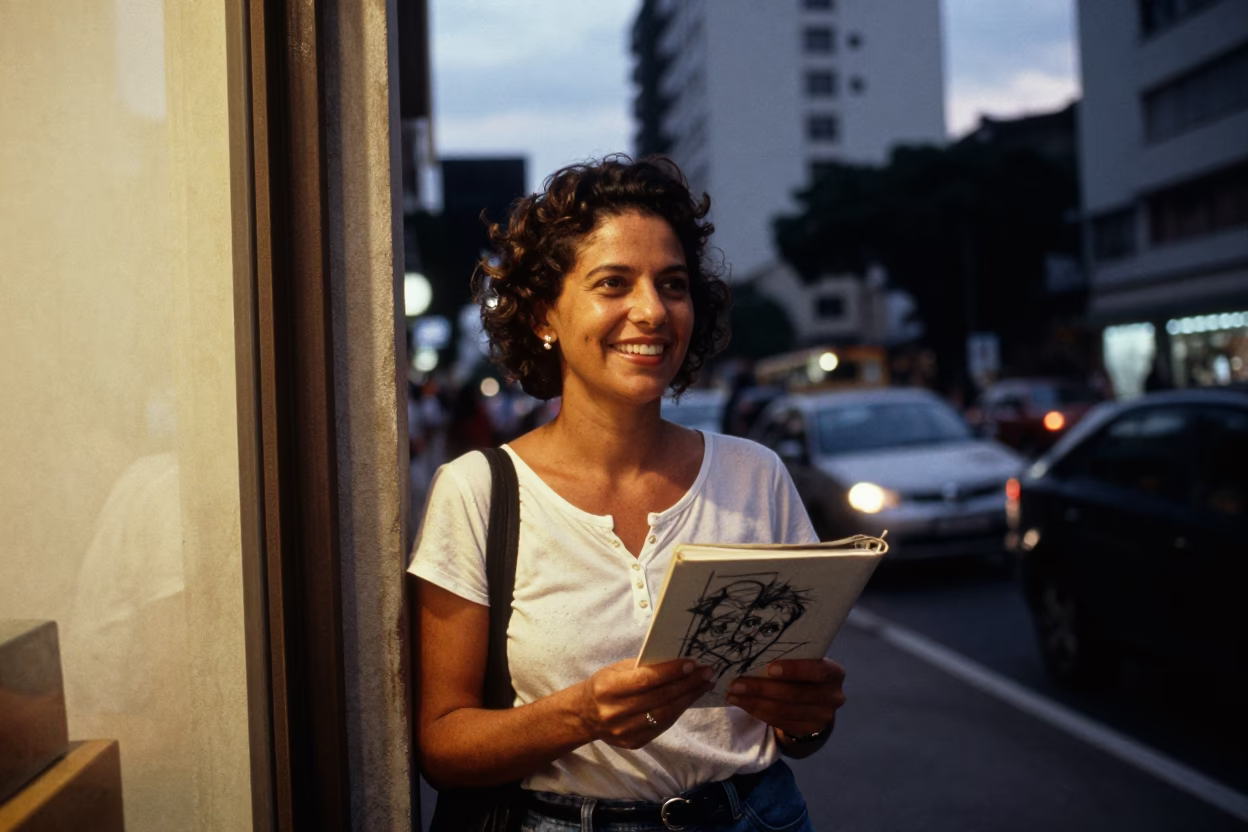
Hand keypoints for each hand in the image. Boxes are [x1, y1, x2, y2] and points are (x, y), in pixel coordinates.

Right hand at [576, 659, 714, 749]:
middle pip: (659, 698)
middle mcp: (615, 712)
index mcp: (608, 689)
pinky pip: (662, 727)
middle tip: (707, 673)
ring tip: (704, 686)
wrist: (585, 716)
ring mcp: (625, 731)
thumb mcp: (616, 670)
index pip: (645, 680)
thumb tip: (676, 662)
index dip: (670, 672)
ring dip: (688, 698)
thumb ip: (643, 667)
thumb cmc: (604, 685)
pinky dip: (678, 711)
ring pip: (665, 715)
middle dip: (687, 684)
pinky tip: (688, 699)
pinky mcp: (634, 743)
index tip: (692, 664)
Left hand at [723, 658, 845, 740]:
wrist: (816, 702)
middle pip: (795, 694)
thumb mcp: (804, 662)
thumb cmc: (804, 673)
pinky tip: (742, 704)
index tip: (770, 668)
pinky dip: (758, 712)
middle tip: (737, 684)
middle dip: (762, 689)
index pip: (817, 671)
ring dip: (755, 702)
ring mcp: (822, 717)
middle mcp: (833, 696)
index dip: (794, 670)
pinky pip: (779, 721)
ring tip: (733, 694)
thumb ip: (790, 658)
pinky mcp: (808, 730)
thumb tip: (752, 652)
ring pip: (784, 710)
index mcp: (834, 672)